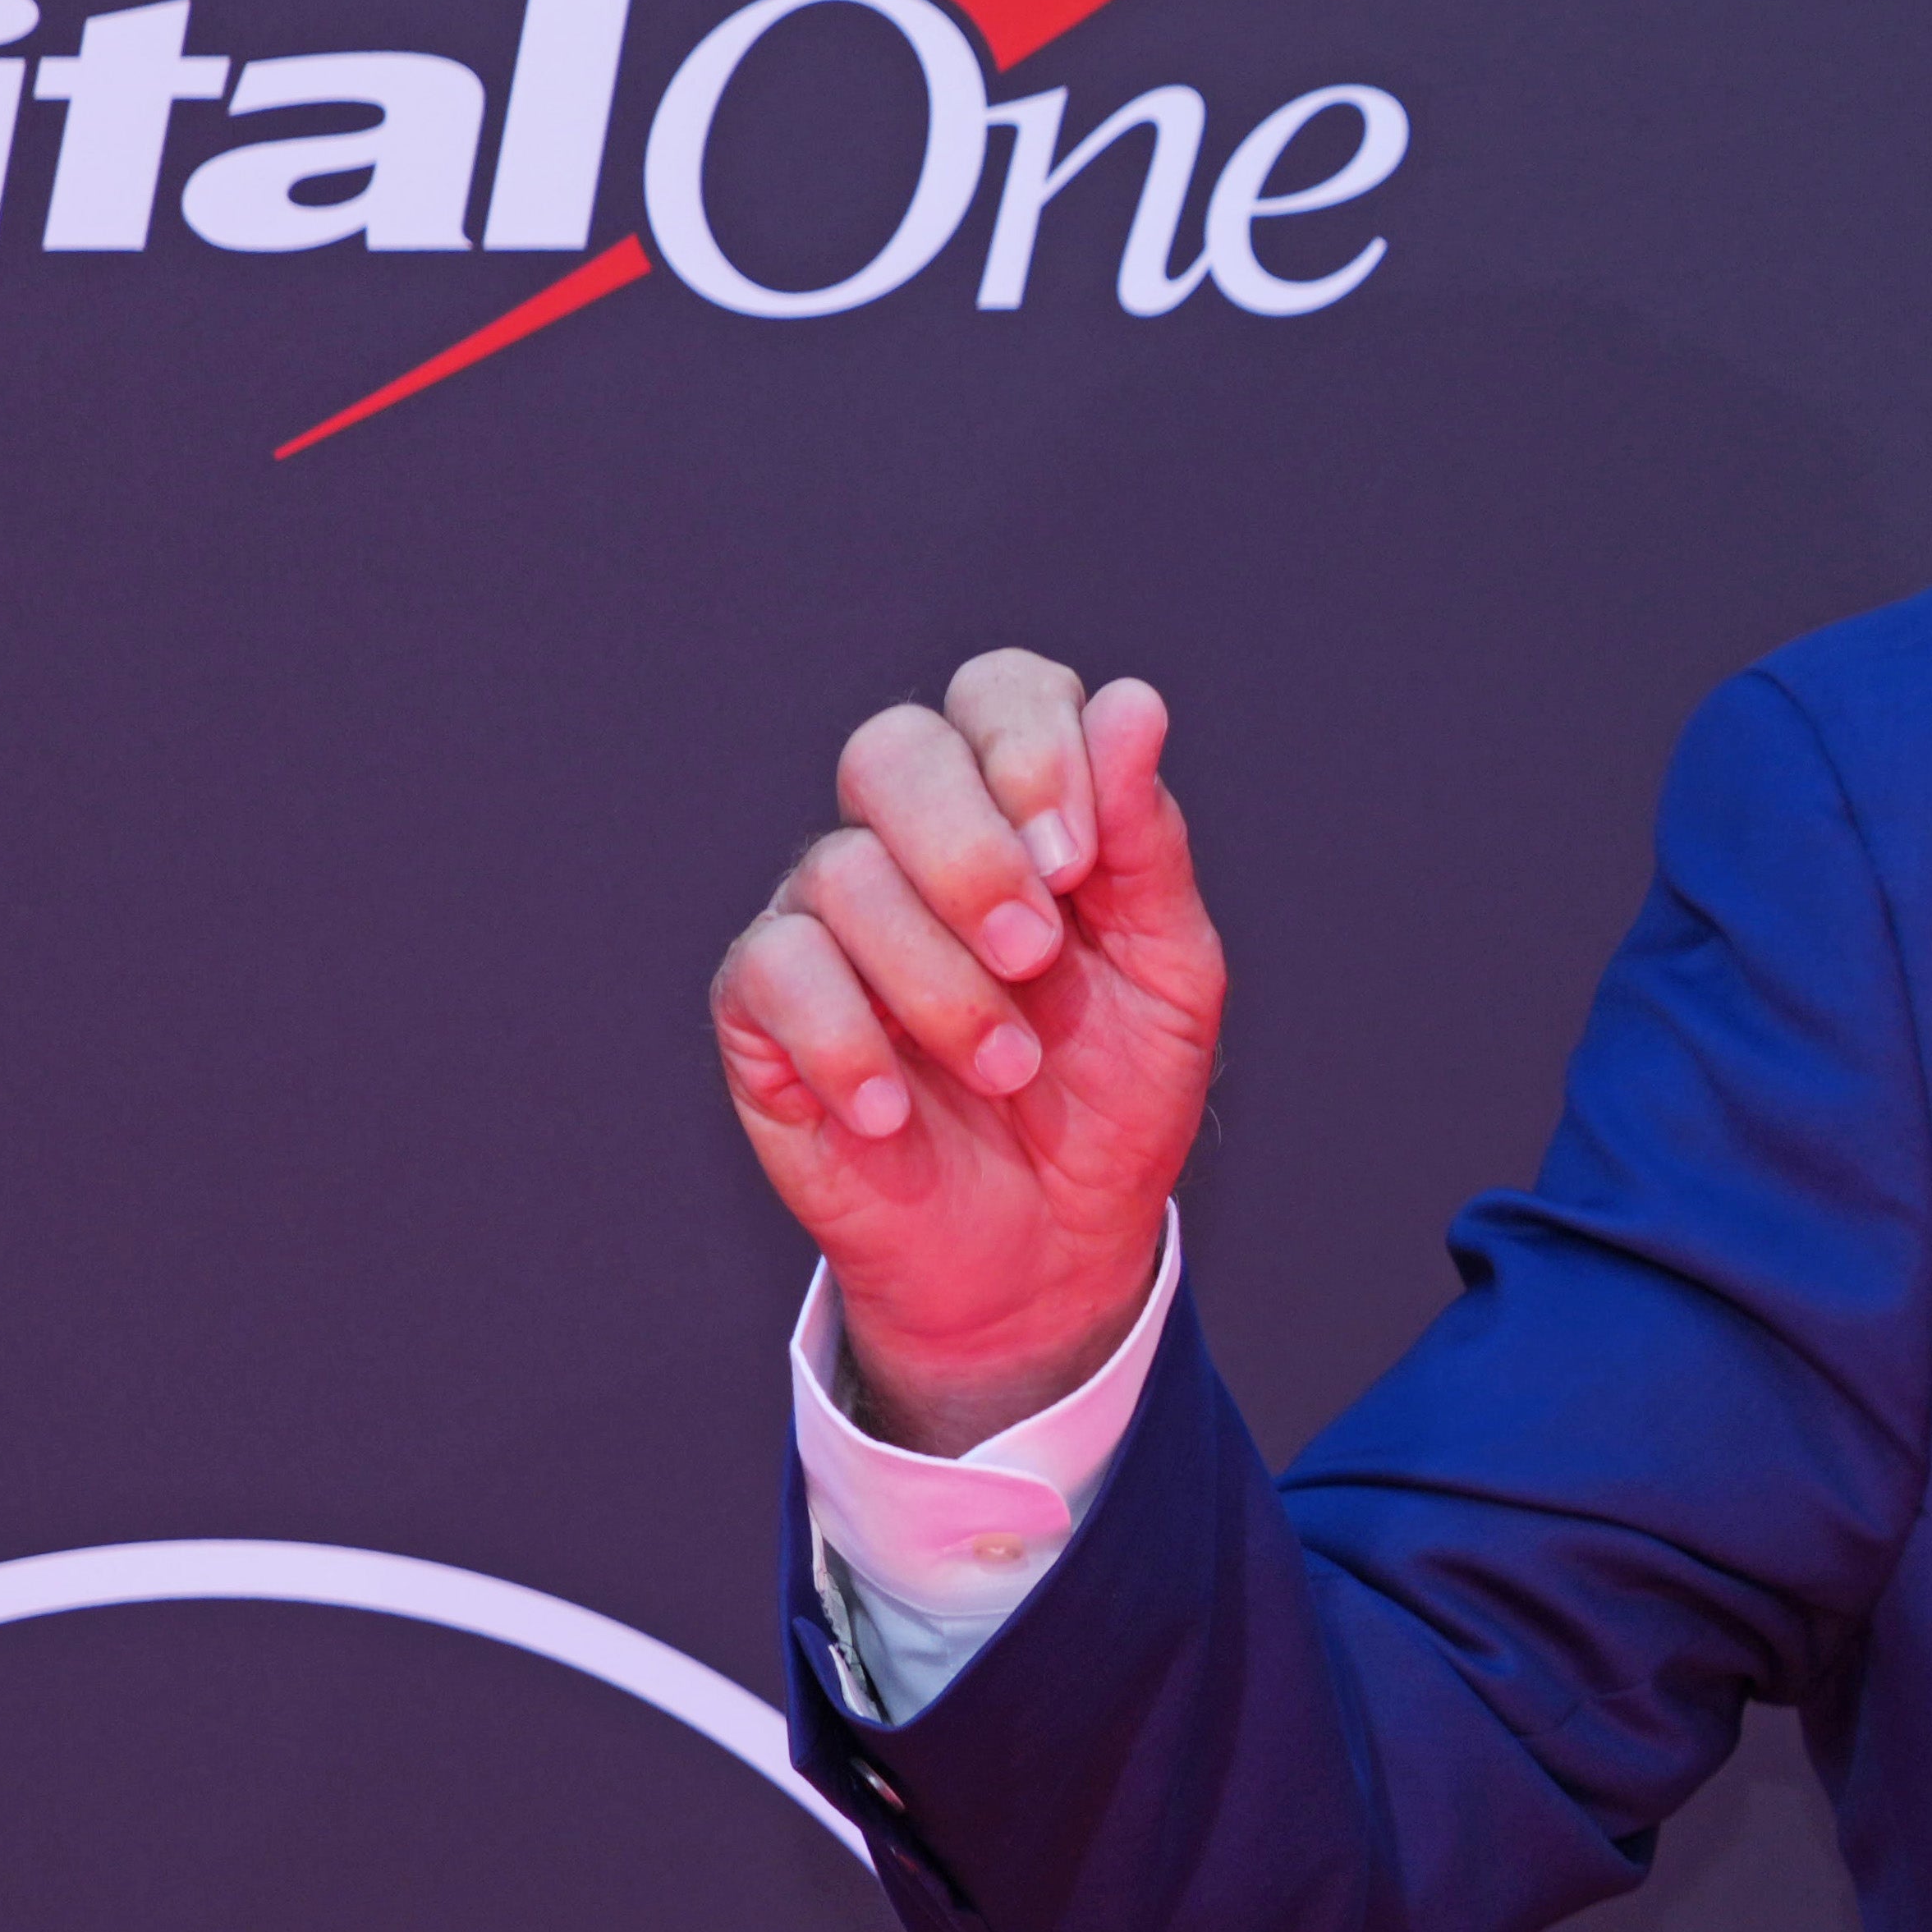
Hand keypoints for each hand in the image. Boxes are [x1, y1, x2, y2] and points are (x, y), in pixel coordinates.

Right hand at [713, 653, 1223, 1452]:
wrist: (1056, 1241)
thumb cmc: (1114, 1094)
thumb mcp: (1168, 972)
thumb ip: (1145, 842)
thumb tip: (1134, 705)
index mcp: (1015, 808)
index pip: (998, 691)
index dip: (1032, 745)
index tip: (1081, 859)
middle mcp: (909, 841)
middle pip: (892, 749)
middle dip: (973, 850)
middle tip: (1039, 954)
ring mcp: (826, 918)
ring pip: (840, 872)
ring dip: (942, 984)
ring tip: (1008, 1069)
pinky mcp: (763, 1008)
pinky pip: (775, 970)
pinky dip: (850, 1044)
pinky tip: (900, 1110)